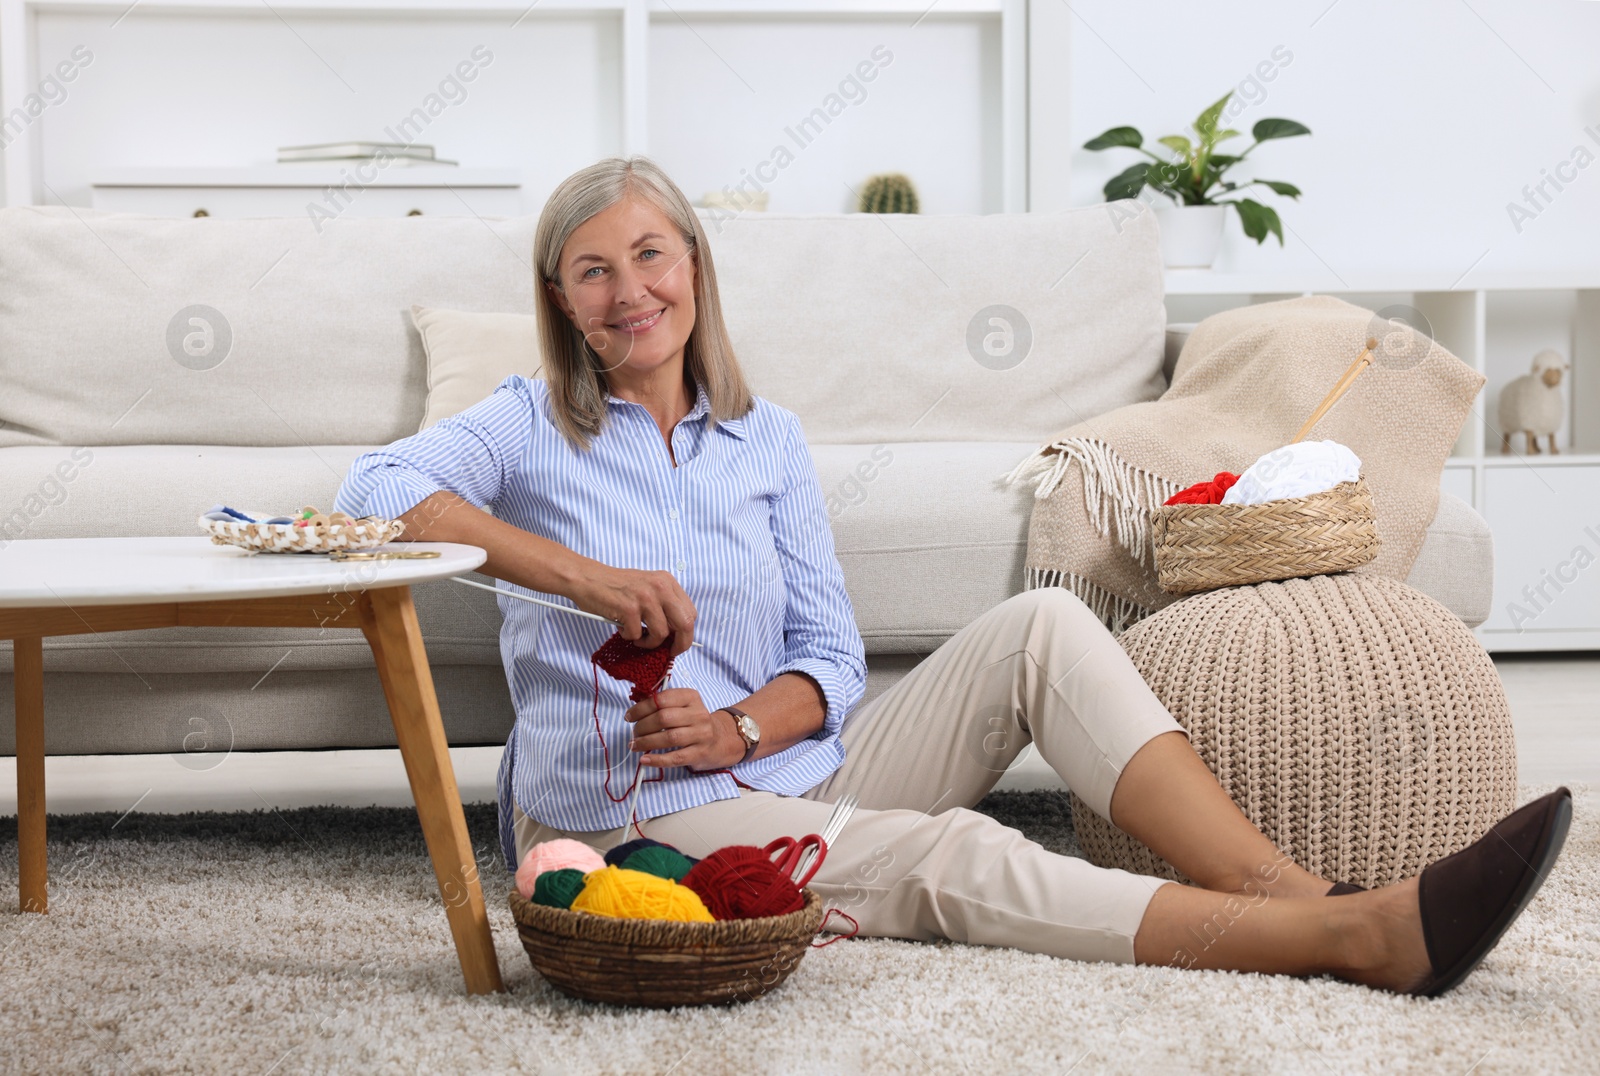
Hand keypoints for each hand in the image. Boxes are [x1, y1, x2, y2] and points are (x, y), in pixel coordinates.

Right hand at [569, 562, 695, 655]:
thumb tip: (676, 634)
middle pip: (685, 624)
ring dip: (648, 642)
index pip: (690, 613)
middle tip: (669, 651)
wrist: (588, 579)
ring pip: (661, 634)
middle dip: (679, 644)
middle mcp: (660, 587)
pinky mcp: (629, 608)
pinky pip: (637, 635)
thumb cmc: (616, 586)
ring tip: (637, 636)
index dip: (686, 632)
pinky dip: (629, 636)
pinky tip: (621, 627)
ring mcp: (645, 597)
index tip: (676, 641)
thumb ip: (664, 605)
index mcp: (667, 582)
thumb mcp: (648, 587)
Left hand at [625, 689, 744, 770]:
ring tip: (634, 745)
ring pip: (669, 738)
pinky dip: (657, 760)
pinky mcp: (700, 753)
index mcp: (691, 697)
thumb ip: (662, 705)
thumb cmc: (693, 722)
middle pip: (663, 718)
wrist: (720, 739)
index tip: (629, 717)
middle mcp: (698, 714)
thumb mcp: (683, 706)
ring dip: (646, 743)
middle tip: (634, 733)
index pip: (661, 700)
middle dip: (642, 727)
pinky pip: (675, 758)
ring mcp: (701, 734)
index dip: (640, 709)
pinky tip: (644, 760)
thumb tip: (634, 713)